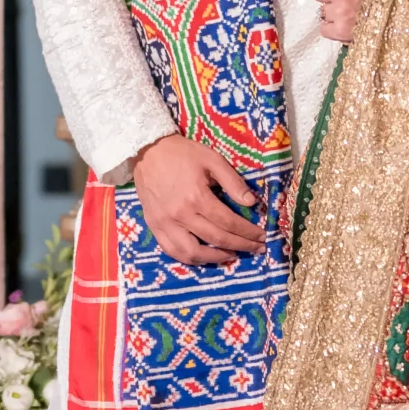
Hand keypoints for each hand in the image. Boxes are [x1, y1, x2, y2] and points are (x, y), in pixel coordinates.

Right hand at [132, 134, 261, 265]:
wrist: (147, 151)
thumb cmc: (182, 153)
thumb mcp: (212, 159)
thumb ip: (232, 182)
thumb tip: (251, 203)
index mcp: (197, 197)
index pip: (229, 222)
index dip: (248, 232)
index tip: (262, 236)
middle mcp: (181, 215)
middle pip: (216, 239)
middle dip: (241, 246)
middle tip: (256, 248)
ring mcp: (165, 223)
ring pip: (192, 253)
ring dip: (215, 259)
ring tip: (231, 255)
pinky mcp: (154, 226)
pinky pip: (171, 250)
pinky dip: (189, 258)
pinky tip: (202, 257)